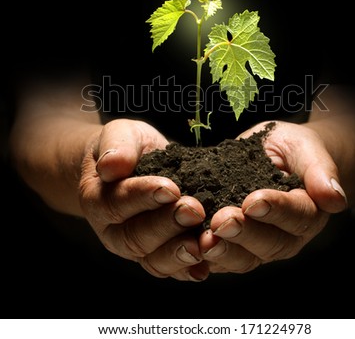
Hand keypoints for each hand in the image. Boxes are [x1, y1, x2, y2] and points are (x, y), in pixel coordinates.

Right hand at [79, 119, 208, 280]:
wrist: (134, 164)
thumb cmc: (127, 147)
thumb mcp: (120, 135)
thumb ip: (116, 147)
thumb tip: (111, 166)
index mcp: (98, 200)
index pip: (117, 203)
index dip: (143, 197)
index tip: (170, 188)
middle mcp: (114, 231)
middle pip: (136, 237)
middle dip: (167, 224)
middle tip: (194, 209)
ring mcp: (137, 248)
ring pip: (154, 260)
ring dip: (179, 253)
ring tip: (203, 242)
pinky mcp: (159, 254)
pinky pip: (172, 269)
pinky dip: (189, 269)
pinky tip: (207, 265)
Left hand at [199, 120, 347, 273]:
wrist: (277, 158)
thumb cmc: (293, 151)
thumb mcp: (306, 149)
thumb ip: (320, 170)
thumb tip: (335, 198)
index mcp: (308, 213)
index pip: (296, 216)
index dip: (275, 210)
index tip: (254, 200)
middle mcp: (286, 236)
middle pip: (268, 244)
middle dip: (244, 233)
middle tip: (223, 220)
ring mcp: (259, 245)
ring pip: (244, 258)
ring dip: (223, 250)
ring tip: (203, 239)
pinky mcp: (235, 246)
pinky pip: (220, 257)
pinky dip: (203, 256)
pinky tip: (186, 246)